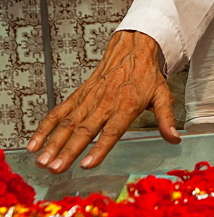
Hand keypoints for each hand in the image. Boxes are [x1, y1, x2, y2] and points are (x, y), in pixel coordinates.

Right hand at [26, 30, 180, 172]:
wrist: (132, 47)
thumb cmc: (146, 75)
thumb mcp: (162, 94)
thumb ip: (166, 118)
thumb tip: (175, 138)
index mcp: (126, 105)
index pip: (111, 131)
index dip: (99, 148)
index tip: (86, 164)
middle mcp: (105, 102)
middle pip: (84, 130)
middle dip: (68, 151)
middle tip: (55, 168)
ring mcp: (89, 98)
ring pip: (68, 123)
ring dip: (54, 142)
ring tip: (42, 161)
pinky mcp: (80, 94)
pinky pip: (60, 111)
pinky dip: (46, 127)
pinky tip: (35, 143)